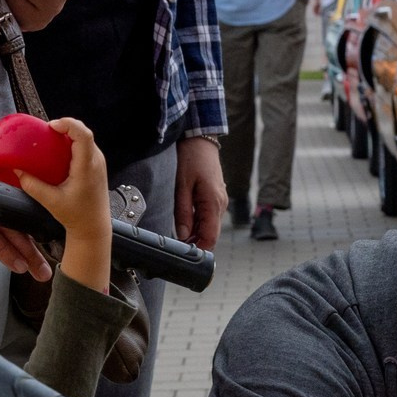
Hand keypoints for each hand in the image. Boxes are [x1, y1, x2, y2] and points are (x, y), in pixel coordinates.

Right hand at [21, 119, 112, 290]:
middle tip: (47, 133)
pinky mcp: (96, 165)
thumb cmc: (78, 216)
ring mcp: (98, 162)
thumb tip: (18, 170)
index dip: (68, 124)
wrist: (93, 228)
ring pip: (84, 138)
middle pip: (82, 132)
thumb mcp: (51, 201)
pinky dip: (71, 144)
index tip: (52, 127)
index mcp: (87, 167)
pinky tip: (58, 151)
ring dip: (67, 135)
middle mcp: (96, 161)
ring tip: (51, 140)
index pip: (83, 134)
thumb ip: (32, 185)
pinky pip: (84, 147)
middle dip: (64, 128)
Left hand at [174, 136, 224, 250]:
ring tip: (178, 237)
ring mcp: (220, 202)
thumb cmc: (190, 158)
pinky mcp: (216, 198)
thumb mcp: (181, 185)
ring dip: (195, 234)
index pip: (210, 238)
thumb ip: (183, 212)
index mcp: (213, 204)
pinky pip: (208, 218)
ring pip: (209, 227)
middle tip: (176, 250)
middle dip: (195, 244)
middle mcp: (220, 205)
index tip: (185, 258)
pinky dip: (198, 224)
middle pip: (210, 235)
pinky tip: (185, 224)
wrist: (200, 139)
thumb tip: (183, 235)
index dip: (199, 251)